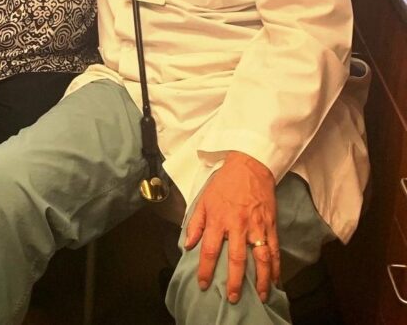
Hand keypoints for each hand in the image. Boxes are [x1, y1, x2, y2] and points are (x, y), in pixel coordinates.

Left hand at [184, 152, 279, 303]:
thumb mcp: (204, 199)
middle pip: (237, 259)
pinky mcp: (271, 226)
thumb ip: (195, 223)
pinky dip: (276, 267)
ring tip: (261, 296)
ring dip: (262, 280)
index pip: (210, 250)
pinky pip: (274, 250)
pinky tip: (276, 280)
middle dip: (235, 281)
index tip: (204, 284)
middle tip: (233, 298)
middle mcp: (238, 225)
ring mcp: (257, 227)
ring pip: (261, 259)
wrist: (249, 166)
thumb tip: (188, 244)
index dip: (206, 269)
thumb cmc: (224, 183)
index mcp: (218, 219)